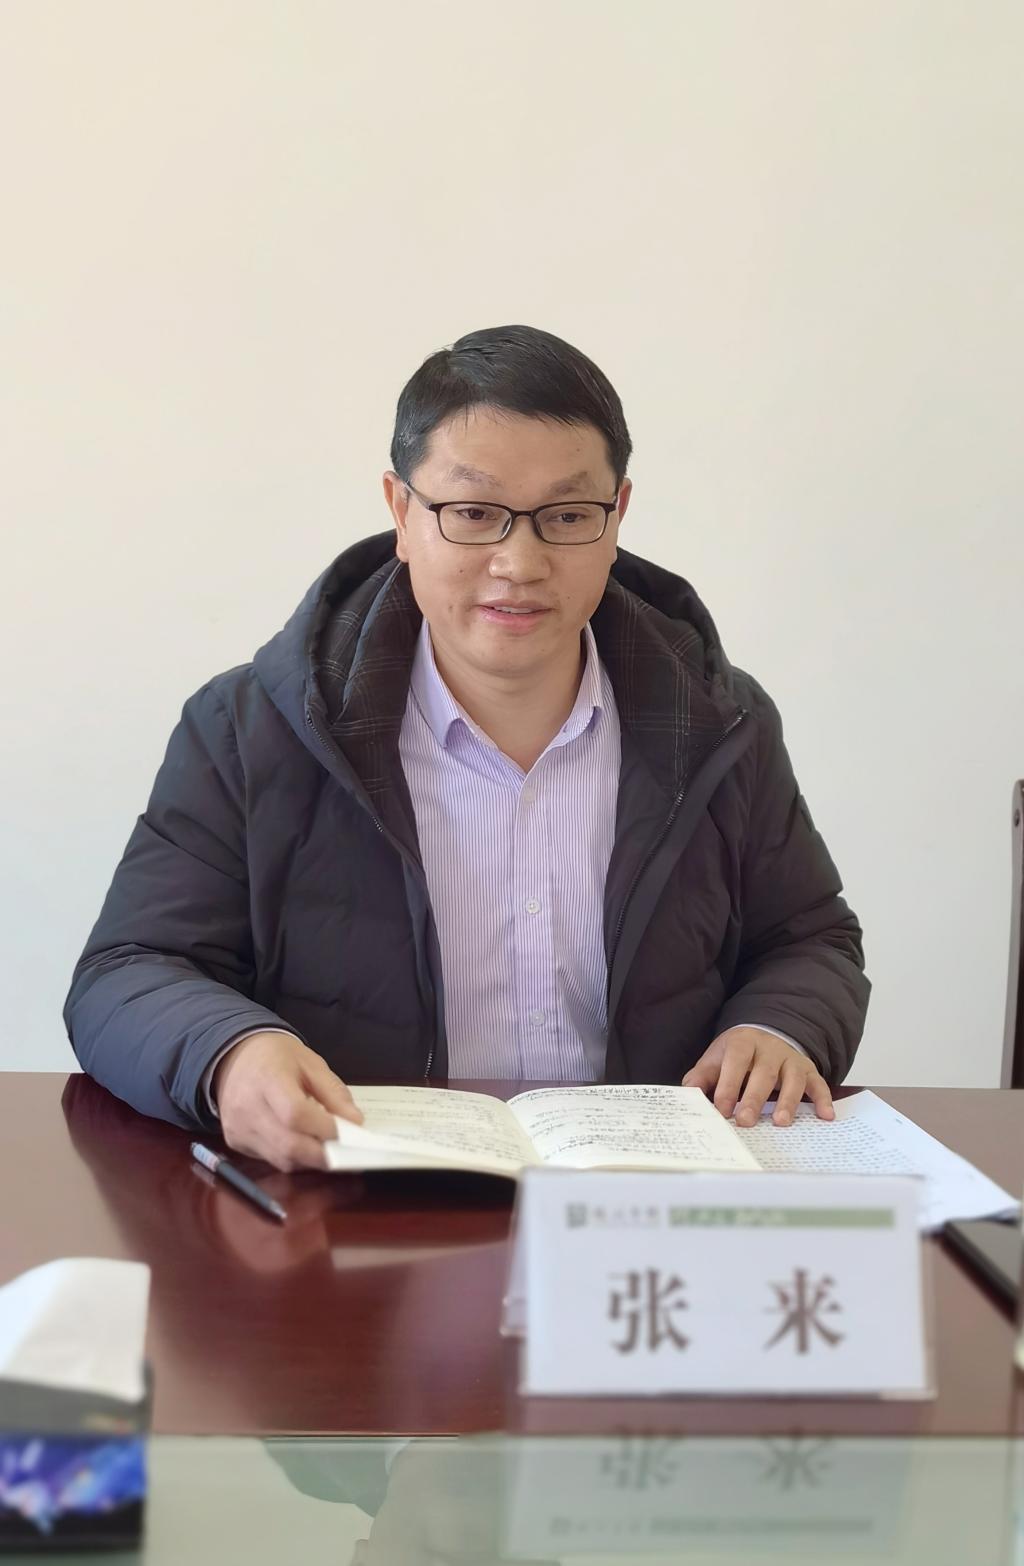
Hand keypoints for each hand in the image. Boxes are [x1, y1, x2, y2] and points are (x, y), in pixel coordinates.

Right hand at [212, 1031, 361, 1171]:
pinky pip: (270, 1159)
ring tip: (327, 1148)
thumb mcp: (311, 1063)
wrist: (234, 1057)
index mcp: (267, 1078)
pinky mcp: (235, 1142)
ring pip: (281, 1159)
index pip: (295, 1113)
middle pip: (289, 1144)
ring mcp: (238, 1128)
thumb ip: (334, 1093)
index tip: (350, 1132)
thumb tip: (355, 1122)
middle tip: (347, 1152)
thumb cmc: (276, 1057)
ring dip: (310, 1159)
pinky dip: (293, 1157)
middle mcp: (247, 1108)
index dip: (324, 1128)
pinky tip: (304, 1145)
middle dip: (323, 1154)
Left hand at [682, 1026, 833, 1127]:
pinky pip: (818, 1083)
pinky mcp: (808, 1069)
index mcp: (742, 1042)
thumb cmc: (737, 1054)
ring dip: (788, 1101)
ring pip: (792, 1078)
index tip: (721, 1111)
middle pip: (763, 1073)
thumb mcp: (717, 1058)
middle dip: (754, 1098)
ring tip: (781, 1122)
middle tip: (745, 1122)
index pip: (735, 1061)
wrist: (767, 1033)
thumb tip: (688, 1094)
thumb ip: (702, 1076)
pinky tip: (825, 1116)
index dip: (728, 1085)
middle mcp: (769, 1048)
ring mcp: (791, 1059)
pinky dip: (823, 1099)